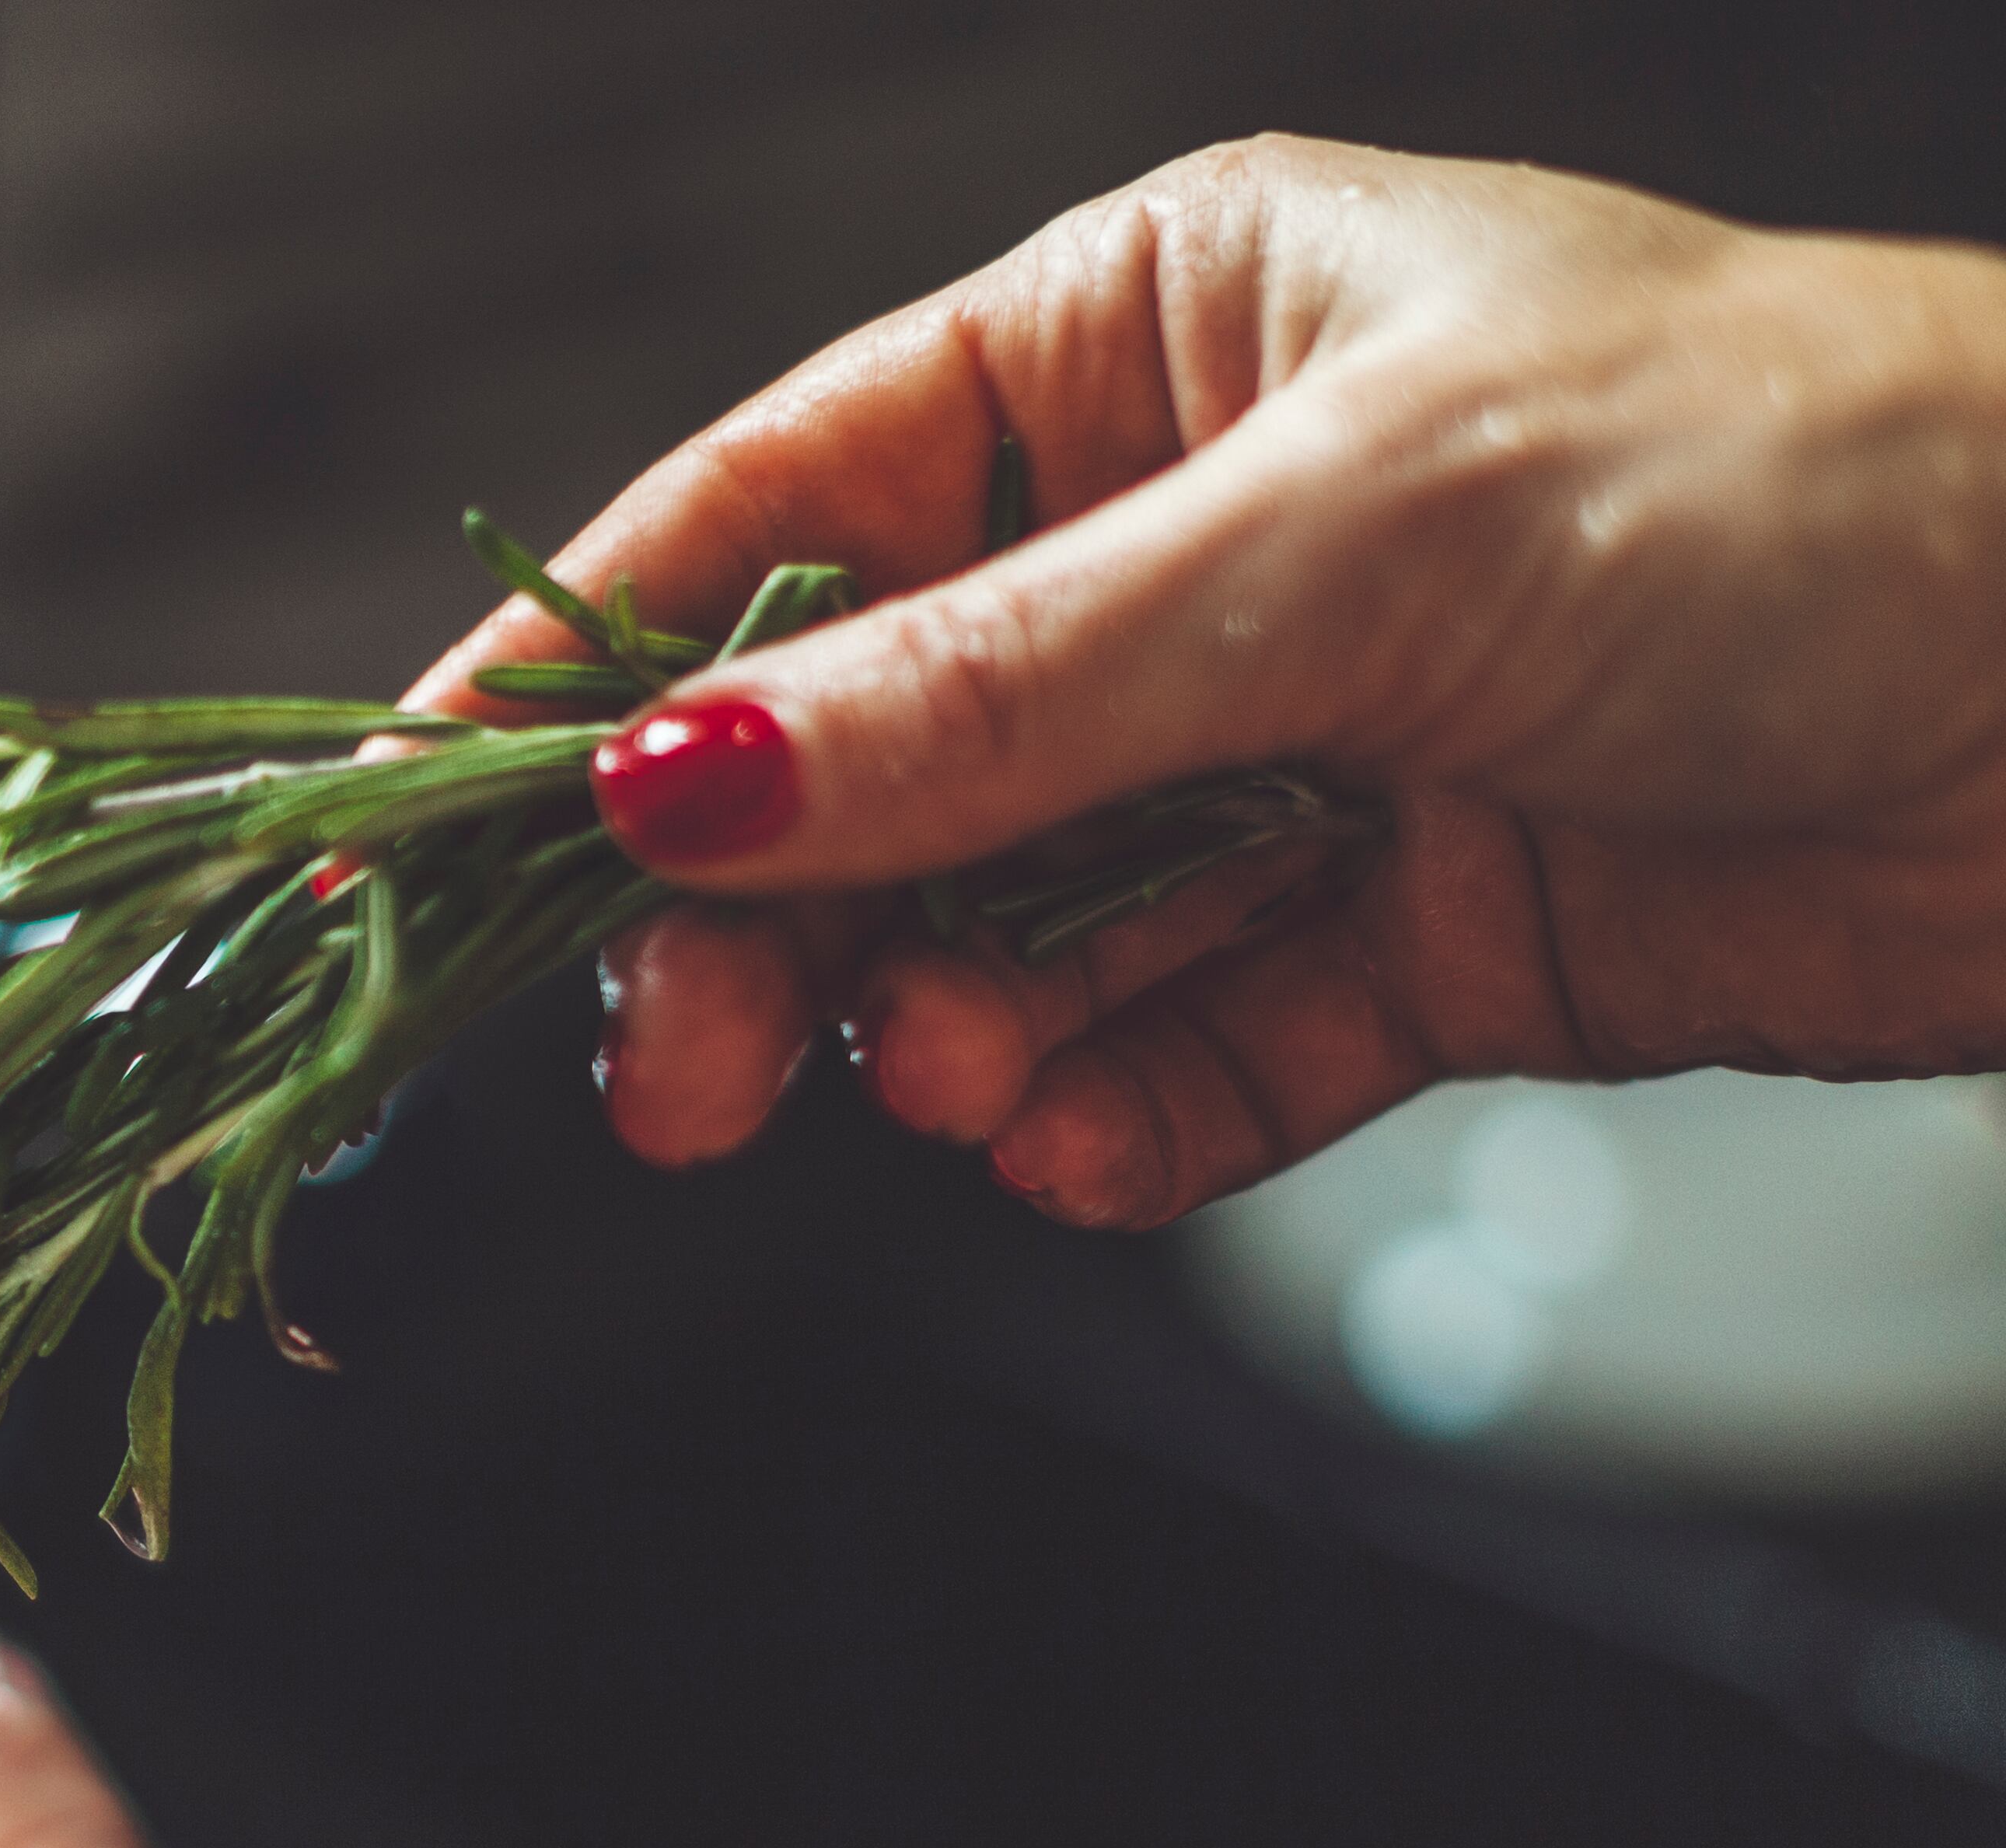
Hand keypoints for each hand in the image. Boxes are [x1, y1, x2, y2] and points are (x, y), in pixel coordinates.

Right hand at [413, 137, 2005, 1224]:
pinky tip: (1090, 1140)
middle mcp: (1189, 542)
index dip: (597, 667)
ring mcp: (1283, 745)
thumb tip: (676, 783)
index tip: (421, 816)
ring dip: (955, 1032)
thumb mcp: (1337, 548)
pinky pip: (1173, 1046)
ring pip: (1002, 924)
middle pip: (864, 756)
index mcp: (1150, 340)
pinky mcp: (1387, 930)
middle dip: (771, 923)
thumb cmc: (1792, 484)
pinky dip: (1115, 1113)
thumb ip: (985, 699)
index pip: (790, 501)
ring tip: (972, 1095)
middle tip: (682, 1078)